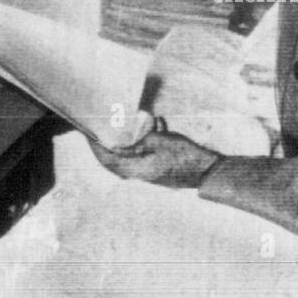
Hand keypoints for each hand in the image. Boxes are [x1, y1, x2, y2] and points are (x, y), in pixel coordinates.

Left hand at [87, 121, 220, 188]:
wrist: (208, 171)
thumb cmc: (184, 156)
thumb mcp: (160, 141)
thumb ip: (141, 137)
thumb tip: (128, 131)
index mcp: (136, 169)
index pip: (108, 160)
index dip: (96, 147)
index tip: (89, 134)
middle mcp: (140, 174)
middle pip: (116, 160)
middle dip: (107, 145)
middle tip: (101, 130)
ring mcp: (150, 172)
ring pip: (131, 156)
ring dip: (128, 141)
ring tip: (126, 125)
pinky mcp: (160, 168)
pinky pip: (147, 154)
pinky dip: (146, 141)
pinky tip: (157, 123)